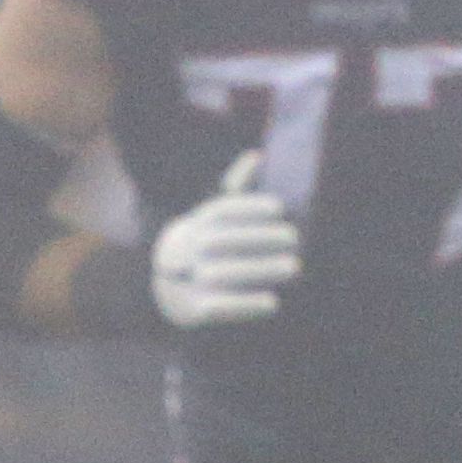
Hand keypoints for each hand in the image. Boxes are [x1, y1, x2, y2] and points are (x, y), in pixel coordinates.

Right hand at [151, 151, 301, 329]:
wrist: (166, 285)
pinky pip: (219, 307)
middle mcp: (193, 249)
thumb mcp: (213, 216)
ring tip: (295, 267)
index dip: (248, 207)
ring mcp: (191, 278)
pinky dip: (246, 305)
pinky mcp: (194, 307)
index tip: (279, 207)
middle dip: (260, 238)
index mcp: (198, 224)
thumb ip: (235, 189)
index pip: (222, 211)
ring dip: (261, 270)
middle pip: (226, 241)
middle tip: (295, 238)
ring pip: (225, 273)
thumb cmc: (205, 243)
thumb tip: (258, 155)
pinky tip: (273, 302)